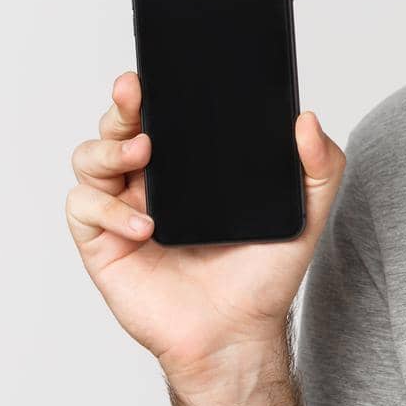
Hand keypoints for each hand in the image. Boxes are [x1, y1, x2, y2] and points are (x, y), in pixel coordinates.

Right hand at [65, 72, 345, 389]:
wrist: (238, 332)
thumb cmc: (264, 274)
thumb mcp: (306, 213)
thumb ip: (320, 165)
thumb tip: (307, 118)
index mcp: (192, 165)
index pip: (164, 113)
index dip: (153, 90)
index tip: (155, 72)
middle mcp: (152, 180)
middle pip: (118, 126)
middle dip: (121, 104)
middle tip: (136, 95)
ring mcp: (124, 209)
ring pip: (89, 158)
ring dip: (108, 148)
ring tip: (143, 153)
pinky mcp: (104, 243)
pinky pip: (85, 209)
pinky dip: (110, 210)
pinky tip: (147, 223)